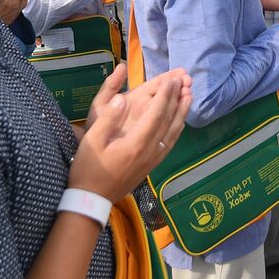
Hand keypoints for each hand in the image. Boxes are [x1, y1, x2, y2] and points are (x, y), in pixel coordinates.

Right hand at [68, 65, 192, 199]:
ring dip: (182, 113)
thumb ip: (109, 118)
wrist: (92, 199)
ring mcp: (153, 160)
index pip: (156, 113)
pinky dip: (178, 129)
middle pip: (168, 121)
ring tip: (189, 96)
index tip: (172, 78)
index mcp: (136, 143)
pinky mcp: (152, 166)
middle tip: (184, 80)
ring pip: (173, 132)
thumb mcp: (92, 141)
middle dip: (176, 98)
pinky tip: (180, 122)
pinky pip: (170, 143)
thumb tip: (123, 98)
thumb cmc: (88, 168)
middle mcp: (150, 151)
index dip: (165, 94)